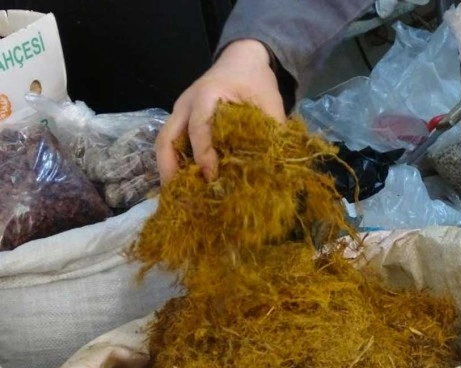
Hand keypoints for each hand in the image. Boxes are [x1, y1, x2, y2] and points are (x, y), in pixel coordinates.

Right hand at [156, 39, 285, 183]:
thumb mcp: (270, 102)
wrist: (242, 58)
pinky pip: (171, 141)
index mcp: (207, 94)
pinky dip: (175, 161)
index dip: (203, 154)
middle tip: (179, 195)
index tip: (212, 177)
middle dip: (170, 168)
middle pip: (166, 137)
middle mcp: (186, 103)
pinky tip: (185, 180)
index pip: (198, 127)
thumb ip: (272, 130)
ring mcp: (180, 110)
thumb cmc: (255, 80)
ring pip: (164, 141)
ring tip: (178, 194)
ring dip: (168, 167)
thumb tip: (275, 167)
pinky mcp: (182, 118)